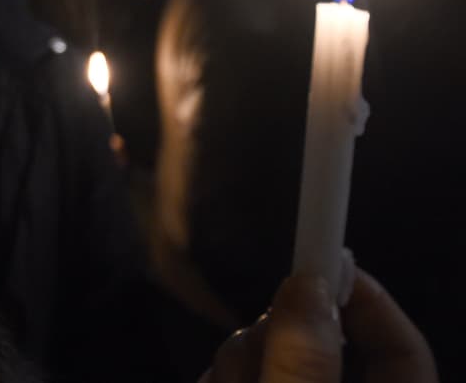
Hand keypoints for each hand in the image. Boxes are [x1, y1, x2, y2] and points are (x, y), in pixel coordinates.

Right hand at [203, 270, 436, 382]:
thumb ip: (304, 364)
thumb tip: (310, 286)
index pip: (404, 351)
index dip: (367, 298)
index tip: (320, 260)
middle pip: (326, 347)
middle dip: (279, 333)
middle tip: (252, 341)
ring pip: (274, 357)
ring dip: (241, 359)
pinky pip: (242, 376)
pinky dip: (226, 377)